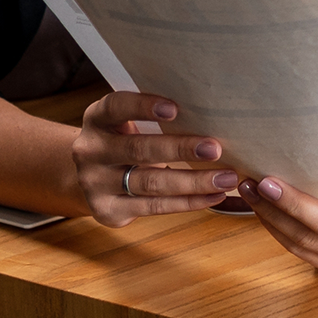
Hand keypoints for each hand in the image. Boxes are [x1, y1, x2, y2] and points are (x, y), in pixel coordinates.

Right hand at [72, 91, 237, 225]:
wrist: (91, 174)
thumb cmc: (126, 139)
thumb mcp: (129, 121)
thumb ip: (157, 116)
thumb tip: (215, 113)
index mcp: (97, 119)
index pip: (116, 107)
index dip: (143, 107)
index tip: (174, 109)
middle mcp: (91, 150)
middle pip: (138, 150)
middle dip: (179, 149)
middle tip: (215, 148)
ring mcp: (95, 183)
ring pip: (149, 183)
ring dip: (193, 182)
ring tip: (226, 178)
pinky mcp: (107, 210)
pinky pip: (153, 207)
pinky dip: (187, 202)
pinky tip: (213, 196)